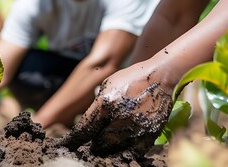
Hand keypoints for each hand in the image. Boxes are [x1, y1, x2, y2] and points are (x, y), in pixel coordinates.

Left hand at [58, 63, 173, 155]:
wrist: (160, 77)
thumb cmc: (131, 78)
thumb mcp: (107, 85)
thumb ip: (96, 107)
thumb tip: (87, 125)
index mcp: (104, 106)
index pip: (83, 131)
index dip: (73, 141)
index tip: (67, 146)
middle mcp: (118, 120)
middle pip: (97, 145)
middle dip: (94, 143)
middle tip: (98, 137)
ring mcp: (134, 130)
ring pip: (113, 150)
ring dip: (110, 147)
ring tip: (113, 137)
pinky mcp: (148, 136)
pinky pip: (131, 151)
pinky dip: (127, 148)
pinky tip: (127, 138)